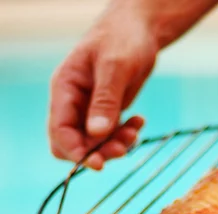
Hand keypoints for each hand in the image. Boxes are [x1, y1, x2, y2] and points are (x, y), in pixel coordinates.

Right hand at [48, 5, 158, 169]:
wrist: (140, 28)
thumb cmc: (123, 38)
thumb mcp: (115, 67)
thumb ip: (105, 100)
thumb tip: (96, 134)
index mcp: (65, 88)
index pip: (60, 130)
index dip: (75, 150)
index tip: (98, 163)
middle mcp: (74, 101)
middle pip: (74, 142)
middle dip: (97, 151)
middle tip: (123, 149)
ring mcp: (90, 107)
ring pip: (95, 141)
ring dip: (115, 144)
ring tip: (135, 132)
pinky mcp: (108, 110)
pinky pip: (111, 133)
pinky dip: (125, 133)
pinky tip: (139, 121)